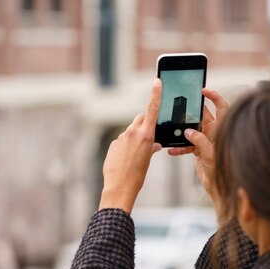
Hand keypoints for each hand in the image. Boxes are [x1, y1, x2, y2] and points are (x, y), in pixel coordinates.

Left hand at [99, 79, 161, 212]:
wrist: (119, 187)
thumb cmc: (137, 176)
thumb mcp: (148, 160)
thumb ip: (150, 147)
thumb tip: (154, 144)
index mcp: (146, 135)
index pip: (152, 109)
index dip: (155, 94)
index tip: (156, 81)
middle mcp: (132, 133)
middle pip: (141, 118)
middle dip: (145, 123)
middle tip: (149, 136)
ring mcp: (121, 138)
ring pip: (131, 130)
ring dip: (135, 137)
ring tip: (135, 156)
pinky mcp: (113, 144)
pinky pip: (122, 140)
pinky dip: (125, 146)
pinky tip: (125, 160)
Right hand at [168, 88, 228, 198]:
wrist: (217, 186)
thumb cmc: (221, 170)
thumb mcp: (211, 154)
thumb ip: (200, 141)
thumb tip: (188, 132)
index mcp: (220, 129)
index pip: (221, 107)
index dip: (214, 96)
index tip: (203, 90)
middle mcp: (213, 132)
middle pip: (202, 116)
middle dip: (190, 112)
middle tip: (179, 110)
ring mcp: (205, 140)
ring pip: (191, 129)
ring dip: (182, 131)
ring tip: (173, 131)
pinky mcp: (197, 149)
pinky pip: (186, 144)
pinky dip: (179, 147)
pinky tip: (172, 150)